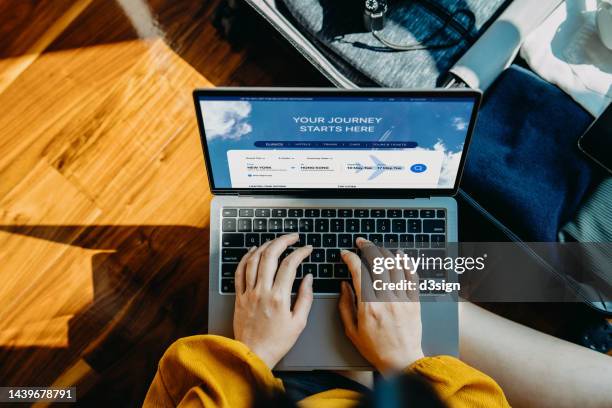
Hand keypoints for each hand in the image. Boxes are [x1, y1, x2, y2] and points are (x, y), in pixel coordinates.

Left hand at [233, 233, 313, 368]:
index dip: (300, 252)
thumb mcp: (299, 322)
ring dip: (266, 246)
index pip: (290, 264)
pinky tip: (254, 251)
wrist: (253, 355)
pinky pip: (240, 271)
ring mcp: (248, 292)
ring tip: (276, 241)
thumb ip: (305, 297)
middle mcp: (262, 291)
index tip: (307, 249)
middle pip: (270, 255)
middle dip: (283, 240)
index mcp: (279, 297)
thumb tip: (308, 278)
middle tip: (293, 237)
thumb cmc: (277, 342)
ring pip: (254, 259)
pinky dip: (246, 257)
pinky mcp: (239, 296)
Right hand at [338, 238, 423, 374]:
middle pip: (377, 262)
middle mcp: (386, 299)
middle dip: (367, 247)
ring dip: (384, 251)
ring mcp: (402, 299)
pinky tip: (400, 255)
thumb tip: (344, 285)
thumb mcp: (351, 330)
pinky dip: (406, 262)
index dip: (350, 258)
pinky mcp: (414, 301)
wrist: (402, 361)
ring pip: (395, 265)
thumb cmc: (376, 348)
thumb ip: (345, 305)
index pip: (358, 272)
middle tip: (361, 242)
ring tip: (377, 247)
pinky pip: (412, 276)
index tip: (345, 254)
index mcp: (368, 306)